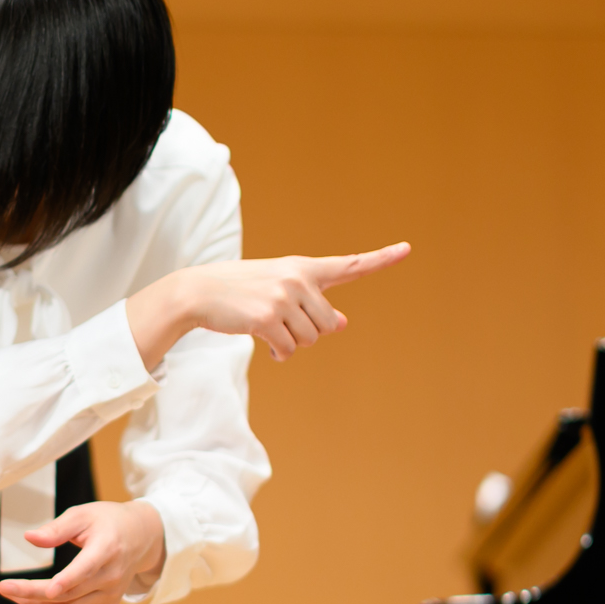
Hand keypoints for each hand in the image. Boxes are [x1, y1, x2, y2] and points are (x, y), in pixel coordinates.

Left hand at [0, 501, 166, 603]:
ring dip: (36, 602)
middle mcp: (112, 575)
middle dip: (33, 592)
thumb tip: (30, 537)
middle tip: (4, 588)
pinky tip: (30, 598)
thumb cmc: (107, 522)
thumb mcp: (83, 514)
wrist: (141, 538)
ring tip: (11, 592)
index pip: (86, 568)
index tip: (48, 589)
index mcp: (108, 548)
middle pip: (68, 591)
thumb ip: (56, 528)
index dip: (67, 580)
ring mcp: (111, 593)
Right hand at [129, 242, 408, 365]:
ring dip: (291, 344)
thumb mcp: (279, 289)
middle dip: (310, 333)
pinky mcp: (267, 318)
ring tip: (268, 329)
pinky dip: (279, 354)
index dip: (381, 259)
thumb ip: (312, 303)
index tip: (407, 249)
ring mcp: (283, 298)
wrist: (198, 292)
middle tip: (284, 324)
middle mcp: (298, 279)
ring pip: (310, 340)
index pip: (349, 265)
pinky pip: (289, 350)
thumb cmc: (240, 291)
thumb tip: (342, 324)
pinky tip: (264, 344)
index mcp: (303, 267)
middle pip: (329, 325)